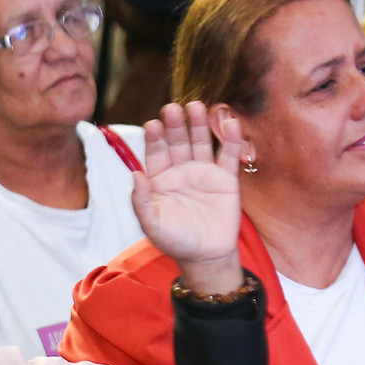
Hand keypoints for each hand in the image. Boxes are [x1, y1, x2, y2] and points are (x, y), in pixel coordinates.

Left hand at [132, 101, 243, 293]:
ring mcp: (204, 172)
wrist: (206, 257)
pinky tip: (229, 123)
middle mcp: (181, 170)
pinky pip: (228, 155)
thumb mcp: (152, 225)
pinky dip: (230, 140)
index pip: (155, 153)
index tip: (153, 125)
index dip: (155, 138)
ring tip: (197, 107)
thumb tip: (135, 175)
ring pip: (201, 142)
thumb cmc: (176, 241)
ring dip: (199, 125)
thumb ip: (142, 201)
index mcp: (160, 179)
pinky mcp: (226, 178)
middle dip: (175, 125)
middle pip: (177, 141)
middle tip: (173, 108)